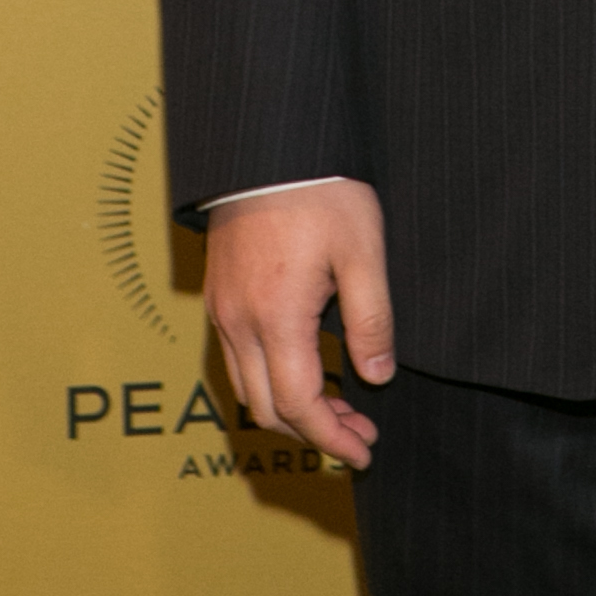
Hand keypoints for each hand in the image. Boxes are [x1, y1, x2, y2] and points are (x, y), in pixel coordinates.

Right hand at [204, 178, 394, 468]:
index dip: (332, 438)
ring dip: (290, 409)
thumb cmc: (320, 190)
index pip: (298, 406)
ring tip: (338, 404)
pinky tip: (304, 366)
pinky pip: (237, 359)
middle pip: (267, 409)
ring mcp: (223, 309)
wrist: (270, 145)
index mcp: (276, 316)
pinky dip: (270, 380)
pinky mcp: (219, 293)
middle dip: (314, 432)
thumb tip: (377, 377)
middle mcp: (239, 321)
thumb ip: (371, 318)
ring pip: (247, 388)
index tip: (364, 450)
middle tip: (360, 431)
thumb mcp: (363, 250)